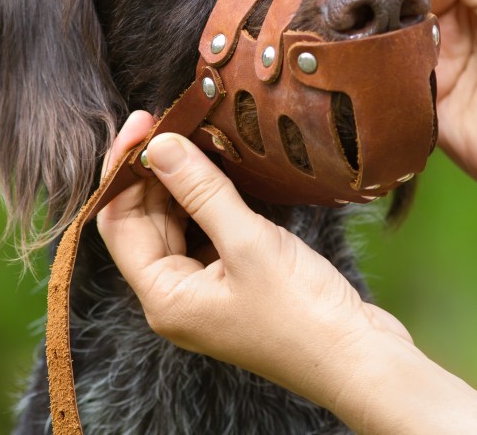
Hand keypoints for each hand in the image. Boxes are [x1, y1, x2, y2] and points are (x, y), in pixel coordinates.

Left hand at [96, 114, 411, 407]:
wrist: (359, 358)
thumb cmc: (304, 313)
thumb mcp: (248, 243)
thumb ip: (201, 191)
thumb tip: (159, 146)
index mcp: (164, 297)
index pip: (117, 222)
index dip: (123, 169)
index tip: (143, 122)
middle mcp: (175, 296)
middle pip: (143, 221)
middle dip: (153, 171)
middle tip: (173, 119)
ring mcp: (205, 290)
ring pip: (176, 223)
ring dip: (182, 182)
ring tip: (197, 135)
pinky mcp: (235, 282)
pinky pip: (206, 231)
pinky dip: (209, 199)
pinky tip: (224, 169)